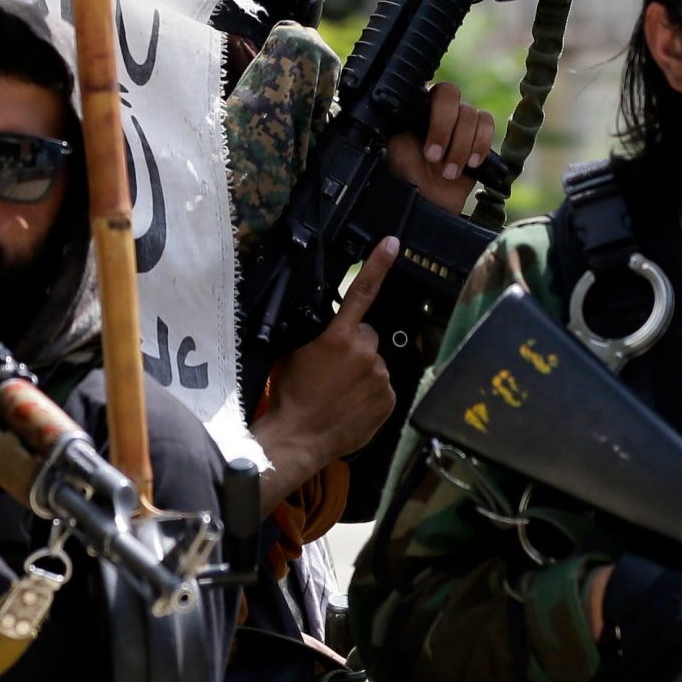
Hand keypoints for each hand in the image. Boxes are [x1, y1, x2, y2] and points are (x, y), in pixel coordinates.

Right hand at [255, 238, 400, 512]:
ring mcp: (380, 377)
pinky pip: (382, 387)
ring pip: (375, 363)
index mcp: (339, 337)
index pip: (361, 292)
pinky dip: (370, 393)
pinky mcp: (388, 400)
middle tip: (334, 368)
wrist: (298, 437)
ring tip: (340, 392)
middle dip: (356, 346)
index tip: (392, 244)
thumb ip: (321, 336)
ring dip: (363, 371)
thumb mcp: (296, 353)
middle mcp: (366, 353)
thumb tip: (333, 330)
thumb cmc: (290, 395)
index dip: (378, 265)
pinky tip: (351, 404)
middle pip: (368, 336)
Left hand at [383, 82, 498, 215]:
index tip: (428, 148)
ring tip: (448, 172)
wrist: (426, 202)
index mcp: (416, 107)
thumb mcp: (391, 147)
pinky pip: (486, 124)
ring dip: (460, 146)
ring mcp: (460, 122)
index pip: (427, 89)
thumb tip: (392, 107)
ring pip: (470, 114)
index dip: (434, 115)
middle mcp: (439, 110)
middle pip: (451, 94)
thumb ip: (393, 123)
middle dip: (444, 129)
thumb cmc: (404, 175)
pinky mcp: (478, 137)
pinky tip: (470, 163)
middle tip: (434, 157)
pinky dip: (480, 144)